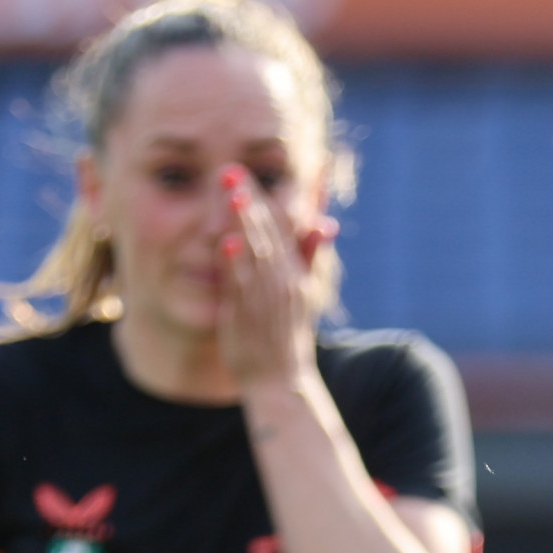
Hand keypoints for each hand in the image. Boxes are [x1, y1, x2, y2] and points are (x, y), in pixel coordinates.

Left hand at [217, 168, 332, 401]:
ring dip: (245, 223)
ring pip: (256, 253)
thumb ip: (309, 256)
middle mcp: (284, 281)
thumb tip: (324, 223)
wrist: (281, 381)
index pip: (282, 226)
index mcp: (296, 273)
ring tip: (233, 195)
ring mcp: (266, 298)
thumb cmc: (287, 336)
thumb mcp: (305, 293)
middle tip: (230, 170)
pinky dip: (236, 264)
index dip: (264, 197)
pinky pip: (242, 286)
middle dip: (250, 200)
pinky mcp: (248, 316)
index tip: (244, 171)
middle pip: (268, 233)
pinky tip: (228, 243)